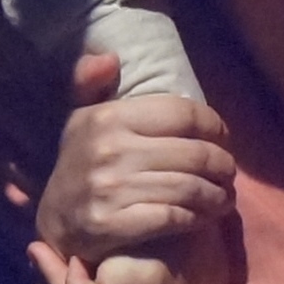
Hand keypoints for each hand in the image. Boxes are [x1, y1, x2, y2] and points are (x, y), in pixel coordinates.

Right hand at [38, 70, 238, 265]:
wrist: (55, 221)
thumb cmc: (80, 164)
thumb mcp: (82, 118)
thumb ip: (93, 83)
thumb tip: (109, 57)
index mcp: (109, 117)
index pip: (183, 113)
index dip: (214, 125)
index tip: (223, 138)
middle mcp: (110, 150)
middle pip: (195, 154)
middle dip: (223, 165)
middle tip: (229, 173)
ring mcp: (111, 190)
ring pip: (190, 188)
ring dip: (217, 196)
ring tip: (225, 198)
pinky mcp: (113, 225)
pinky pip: (173, 218)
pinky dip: (198, 219)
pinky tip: (205, 218)